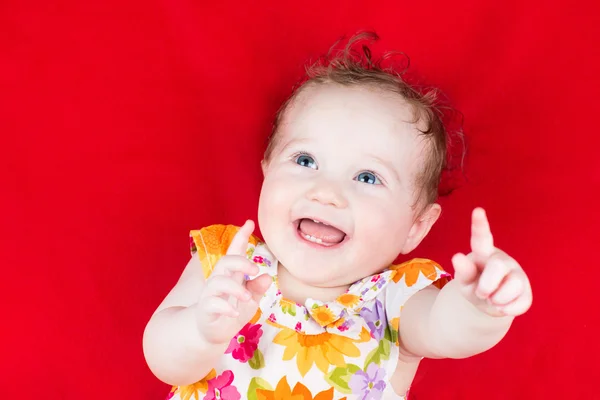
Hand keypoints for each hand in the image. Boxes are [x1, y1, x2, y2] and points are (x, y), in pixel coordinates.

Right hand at [195, 220, 271, 343]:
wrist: (210, 334)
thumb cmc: (232, 311)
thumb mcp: (250, 301)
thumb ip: (257, 289)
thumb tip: (267, 277)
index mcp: (231, 275)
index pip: (235, 252)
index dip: (241, 237)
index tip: (249, 222)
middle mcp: (219, 280)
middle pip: (225, 261)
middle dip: (240, 261)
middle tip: (255, 269)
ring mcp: (210, 294)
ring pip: (217, 282)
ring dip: (235, 288)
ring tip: (247, 298)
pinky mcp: (205, 309)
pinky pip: (212, 303)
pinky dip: (225, 307)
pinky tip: (234, 312)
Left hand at [451, 208, 531, 316]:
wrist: (488, 304)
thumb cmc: (474, 285)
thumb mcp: (464, 281)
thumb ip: (463, 271)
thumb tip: (457, 257)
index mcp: (483, 253)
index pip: (481, 238)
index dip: (480, 225)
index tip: (477, 211)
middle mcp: (502, 260)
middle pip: (498, 266)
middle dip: (487, 285)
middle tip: (481, 293)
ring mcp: (517, 274)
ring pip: (512, 285)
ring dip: (497, 299)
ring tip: (491, 298)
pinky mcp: (526, 292)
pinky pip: (520, 302)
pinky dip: (506, 309)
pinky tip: (502, 306)